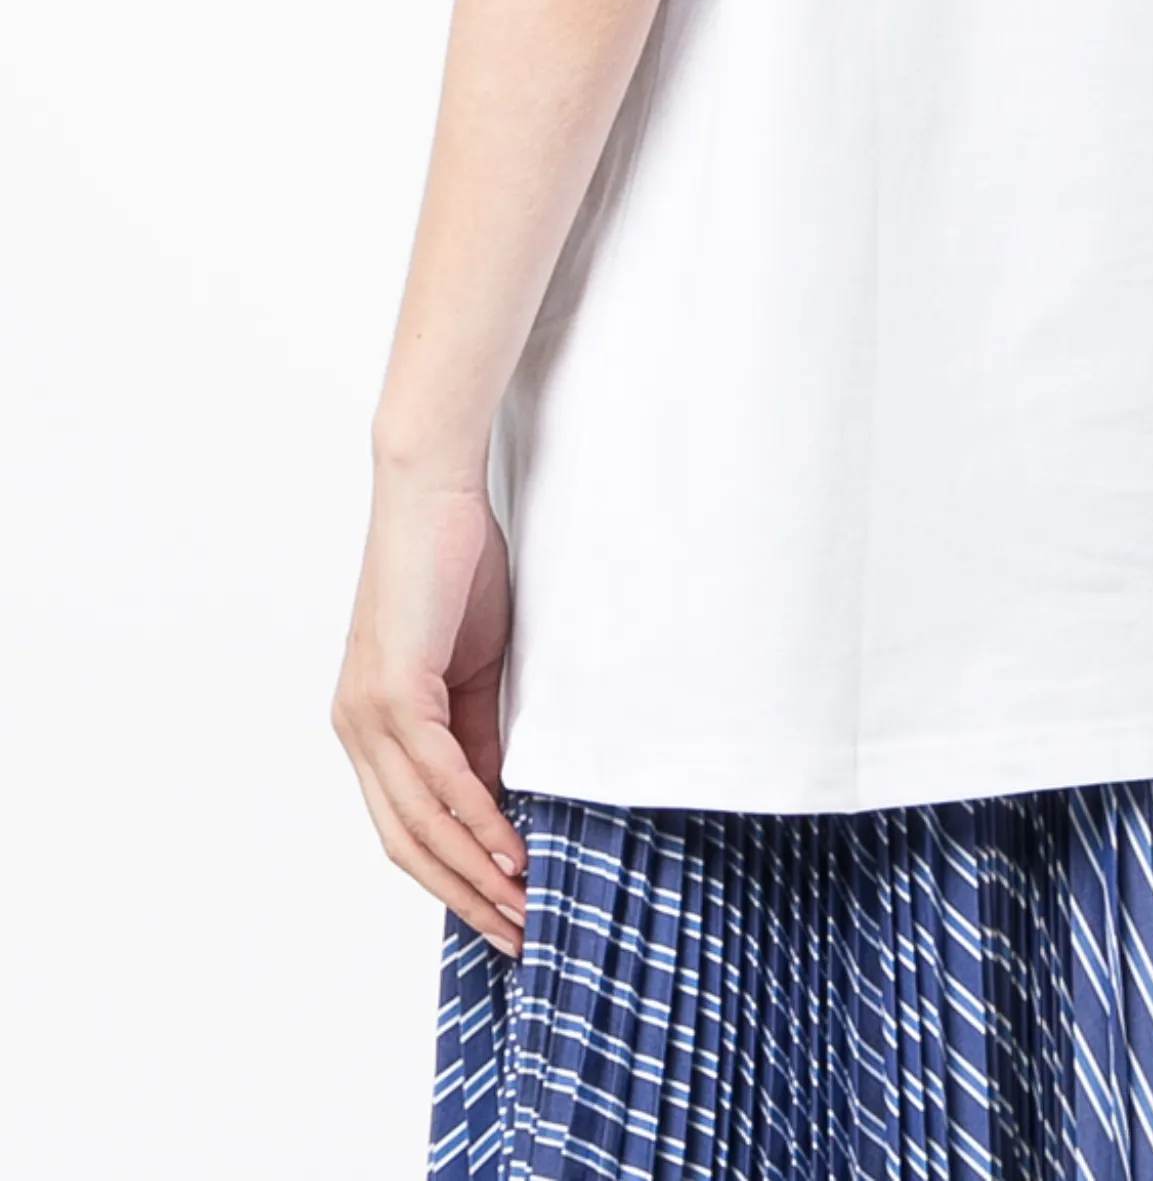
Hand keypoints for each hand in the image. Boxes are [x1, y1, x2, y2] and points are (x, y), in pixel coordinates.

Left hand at [332, 472, 528, 955]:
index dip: (454, 878)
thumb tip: (500, 802)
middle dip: (462, 897)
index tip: (503, 912)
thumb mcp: (475, 670)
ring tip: (520, 906)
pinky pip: (436, 775)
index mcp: (372, 727)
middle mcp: (357, 731)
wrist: (432, 491)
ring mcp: (368, 714)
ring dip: (473, 871)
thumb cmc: (456, 566)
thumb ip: (480, 735)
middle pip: (405, 843)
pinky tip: (509, 846)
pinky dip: (474, 817)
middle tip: (515, 935)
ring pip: (418, 821)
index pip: (407, 828)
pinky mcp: (392, 691)